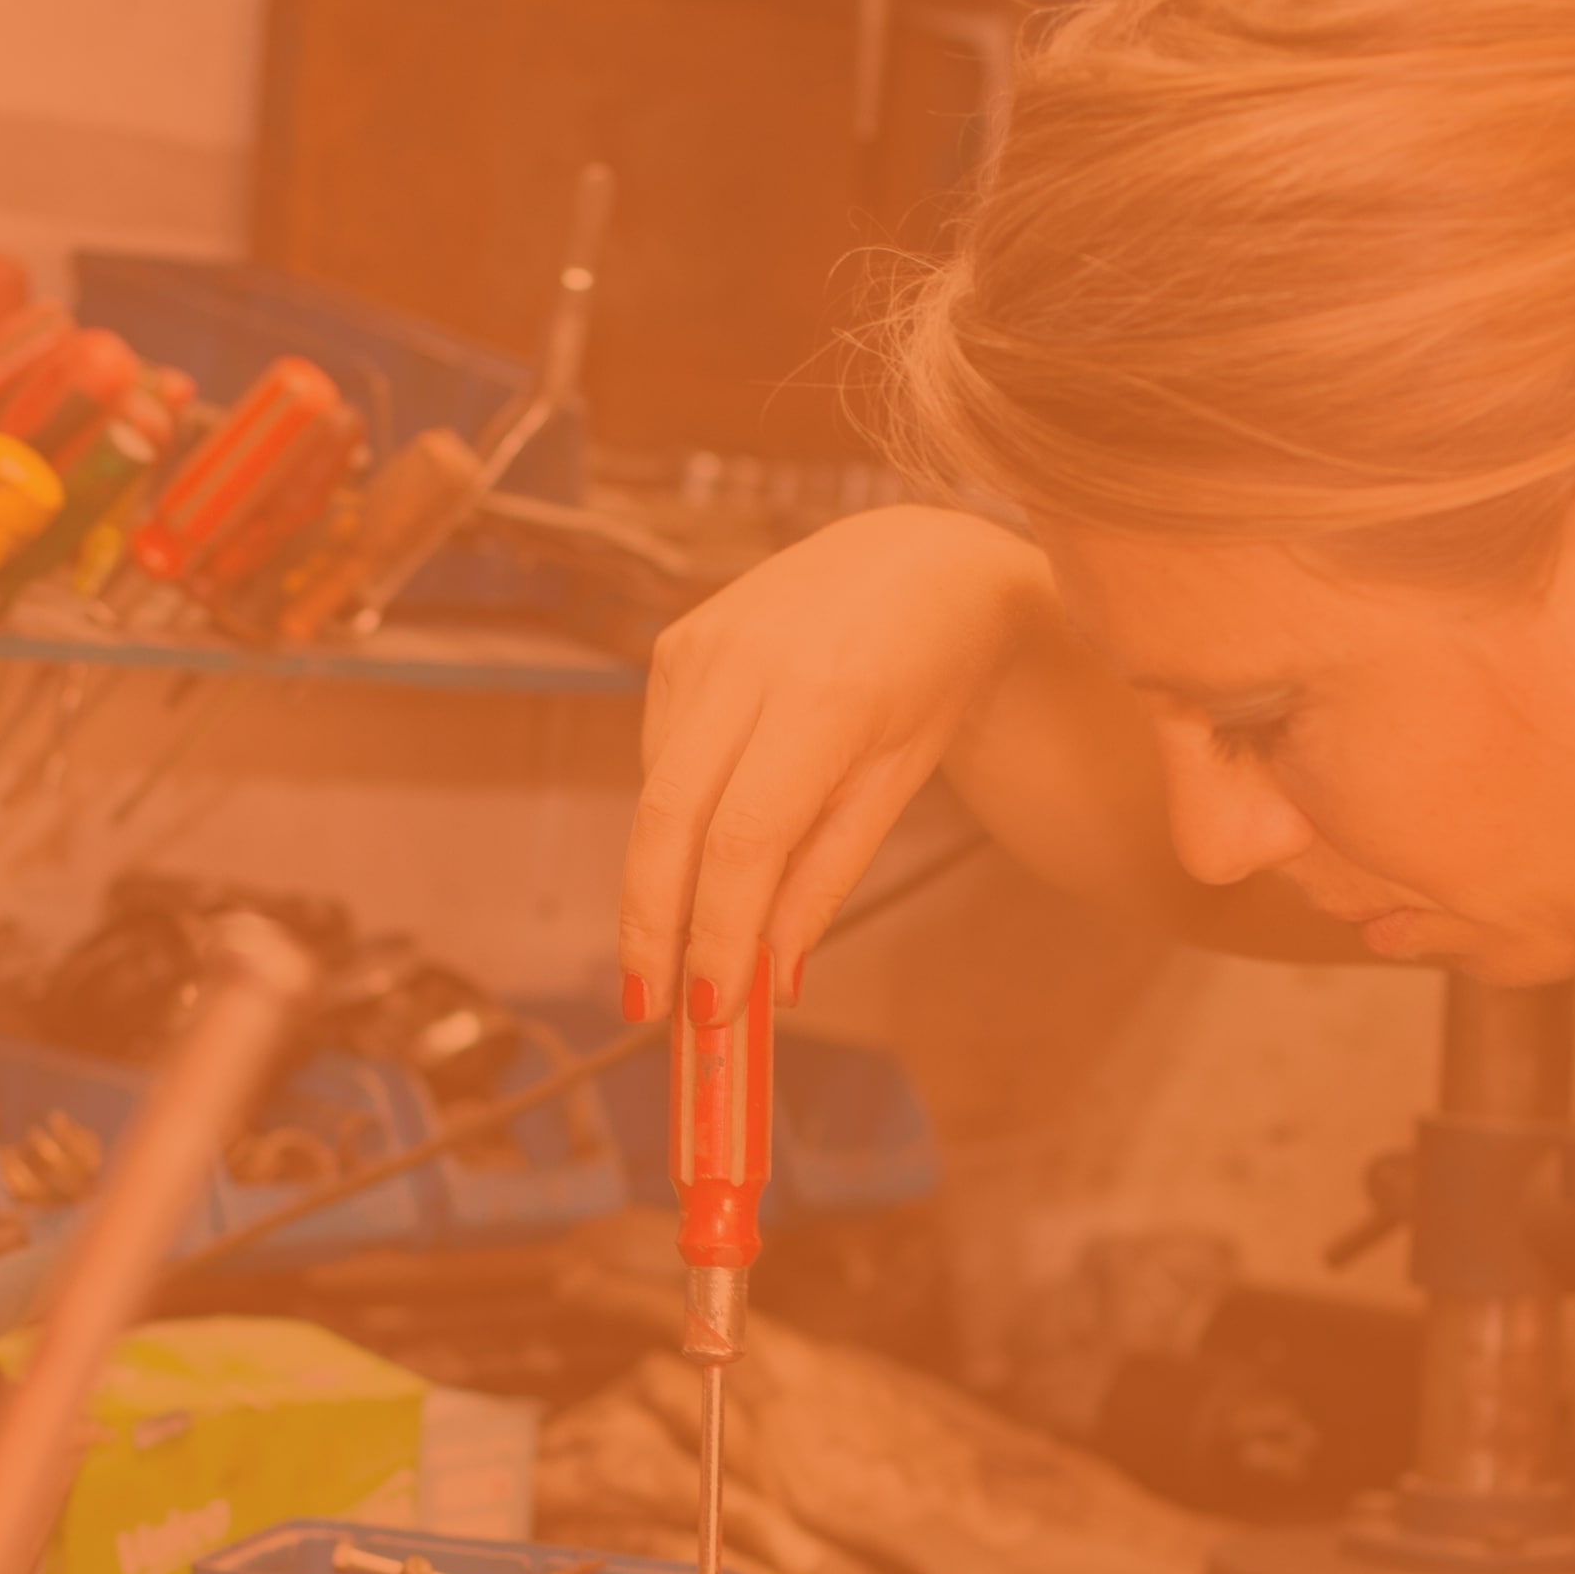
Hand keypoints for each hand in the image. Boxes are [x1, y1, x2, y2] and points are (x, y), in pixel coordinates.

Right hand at [620, 507, 1055, 1017]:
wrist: (920, 564)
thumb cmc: (926, 680)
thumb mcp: (897, 782)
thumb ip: (825, 875)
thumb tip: (767, 975)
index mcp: (825, 698)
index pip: (745, 839)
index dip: (715, 932)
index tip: (707, 1009)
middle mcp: (747, 662)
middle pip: (669, 819)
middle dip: (650, 926)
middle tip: (648, 1008)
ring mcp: (700, 645)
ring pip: (657, 794)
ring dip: (662, 880)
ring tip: (684, 943)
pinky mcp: (675, 645)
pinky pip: (662, 757)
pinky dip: (678, 818)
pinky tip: (710, 838)